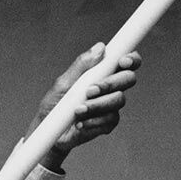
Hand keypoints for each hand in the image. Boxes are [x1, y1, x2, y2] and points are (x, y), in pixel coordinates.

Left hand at [31, 45, 140, 168]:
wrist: (49, 131)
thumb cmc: (55, 104)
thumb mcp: (63, 83)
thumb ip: (81, 65)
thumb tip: (100, 48)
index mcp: (102, 73)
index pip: (125, 61)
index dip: (131, 59)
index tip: (122, 61)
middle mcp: (111, 88)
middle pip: (128, 79)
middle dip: (111, 83)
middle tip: (89, 90)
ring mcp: (111, 106)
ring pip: (119, 100)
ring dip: (97, 105)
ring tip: (78, 110)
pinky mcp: (108, 123)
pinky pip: (110, 119)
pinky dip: (93, 121)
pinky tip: (80, 123)